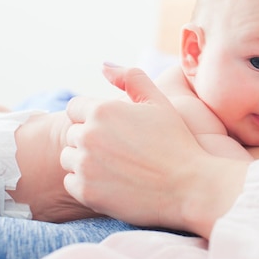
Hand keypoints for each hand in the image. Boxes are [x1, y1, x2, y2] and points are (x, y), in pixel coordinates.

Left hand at [61, 65, 248, 236]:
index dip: (95, 117)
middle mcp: (88, 136)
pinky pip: (71, 182)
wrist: (189, 186)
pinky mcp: (85, 192)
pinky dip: (88, 184)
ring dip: (87, 162)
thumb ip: (131, 78)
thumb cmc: (176, 142)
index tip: (116, 131)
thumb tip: (103, 66)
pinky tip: (114, 183)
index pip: (76, 108)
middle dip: (92, 140)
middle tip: (123, 151)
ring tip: (119, 167)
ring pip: (69, 158)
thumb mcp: (159, 102)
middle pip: (73, 134)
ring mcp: (85, 165)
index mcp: (102, 110)